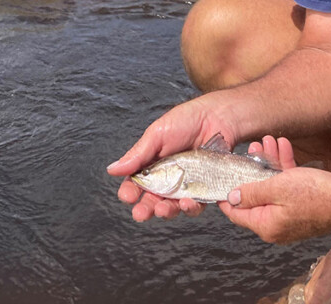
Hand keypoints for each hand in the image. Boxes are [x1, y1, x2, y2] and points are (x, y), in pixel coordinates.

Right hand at [106, 96, 240, 221]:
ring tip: (164, 209)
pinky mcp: (204, 189)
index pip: (135, 184)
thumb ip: (137, 154)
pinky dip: (190, 207)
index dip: (129, 192)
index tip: (128, 196)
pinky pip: (196, 204)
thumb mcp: (158, 134)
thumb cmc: (186, 121)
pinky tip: (187, 202)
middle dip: (145, 209)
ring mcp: (185, 185)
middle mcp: (167, 178)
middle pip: (152, 200)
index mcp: (151, 165)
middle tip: (141, 213)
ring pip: (172, 206)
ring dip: (166, 212)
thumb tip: (112, 169)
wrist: (218, 117)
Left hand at [220, 137, 330, 243]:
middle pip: (254, 196)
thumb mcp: (279, 188)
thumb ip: (251, 193)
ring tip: (268, 141)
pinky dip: (284, 169)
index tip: (220, 174)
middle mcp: (276, 225)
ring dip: (269, 163)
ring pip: (271, 187)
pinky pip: (286, 187)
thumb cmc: (319, 195)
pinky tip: (283, 147)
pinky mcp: (302, 206)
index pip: (236, 213)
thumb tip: (231, 197)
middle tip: (252, 147)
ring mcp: (289, 216)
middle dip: (251, 168)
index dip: (226, 193)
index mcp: (267, 226)